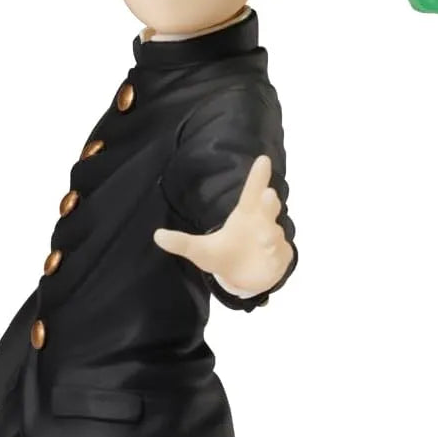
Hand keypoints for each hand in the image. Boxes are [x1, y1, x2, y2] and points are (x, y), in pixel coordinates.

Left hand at [154, 155, 292, 293]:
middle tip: (268, 194)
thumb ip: (182, 243)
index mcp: (245, 214)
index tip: (263, 159)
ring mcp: (273, 239)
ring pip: (274, 233)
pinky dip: (277, 255)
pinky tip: (272, 256)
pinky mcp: (280, 257)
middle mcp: (262, 222)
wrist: (243, 277)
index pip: (252, 191)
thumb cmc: (224, 254)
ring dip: (271, 235)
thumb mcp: (200, 251)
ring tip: (264, 239)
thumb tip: (157, 235)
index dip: (258, 176)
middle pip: (268, 207)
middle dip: (269, 201)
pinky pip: (281, 254)